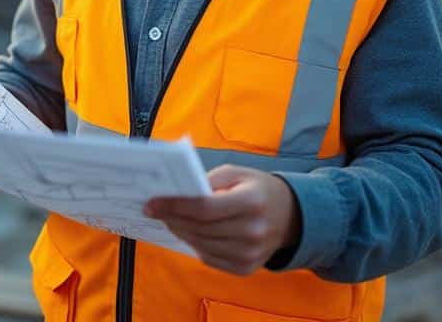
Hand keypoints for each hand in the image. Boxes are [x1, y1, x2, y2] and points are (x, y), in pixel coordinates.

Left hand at [144, 164, 300, 274]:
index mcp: (251, 202)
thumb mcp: (237, 173)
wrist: (290, 216)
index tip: (151, 202)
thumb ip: (208, 180)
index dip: (174, 206)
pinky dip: (195, 245)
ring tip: (168, 219)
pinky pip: (209, 258)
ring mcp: (250, 254)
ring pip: (201, 245)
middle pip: (199, 228)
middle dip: (172, 218)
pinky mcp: (246, 268)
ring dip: (180, 232)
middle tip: (154, 209)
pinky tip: (188, 232)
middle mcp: (252, 231)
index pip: (204, 208)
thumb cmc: (257, 189)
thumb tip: (176, 193)